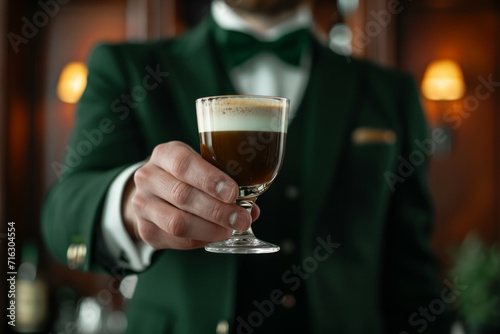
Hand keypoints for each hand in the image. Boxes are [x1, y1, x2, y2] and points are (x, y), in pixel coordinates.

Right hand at [122, 141, 258, 249]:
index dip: (209, 179)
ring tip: (231, 230)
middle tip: (241, 218)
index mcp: (165, 154)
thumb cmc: (189, 178)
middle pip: (182, 195)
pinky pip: (175, 240)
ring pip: (177, 222)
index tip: (232, 193)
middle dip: (217, 210)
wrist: (156, 193)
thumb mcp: (203, 168)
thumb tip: (251, 209)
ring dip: (210, 229)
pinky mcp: (144, 229)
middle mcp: (148, 177)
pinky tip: (216, 236)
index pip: (183, 164)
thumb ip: (226, 184)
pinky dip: (200, 240)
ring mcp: (141, 204)